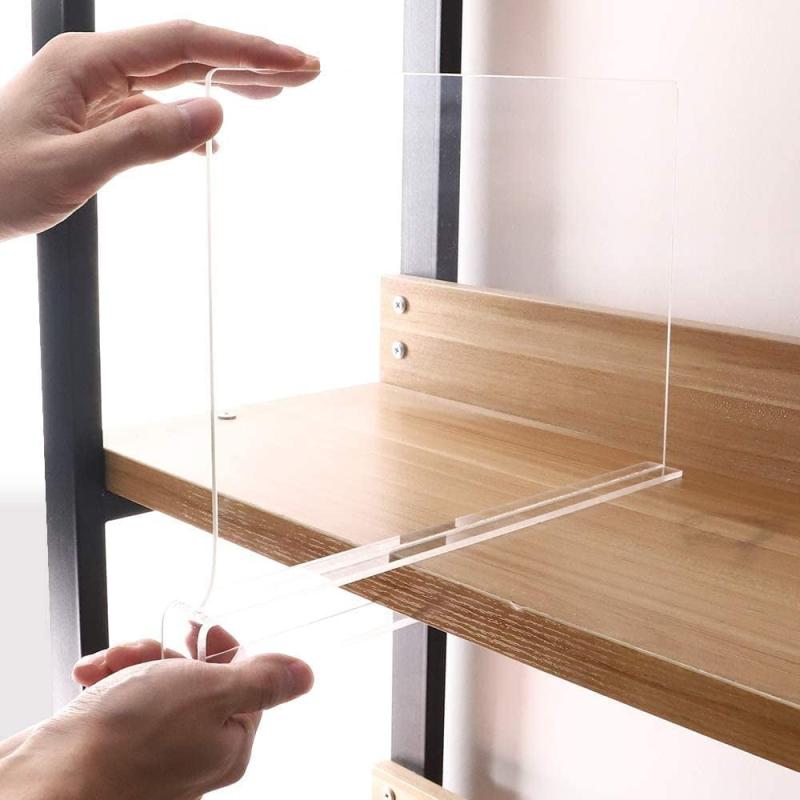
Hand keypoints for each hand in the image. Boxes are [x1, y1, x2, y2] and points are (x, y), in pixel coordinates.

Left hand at [0, 20, 318, 239]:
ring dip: (229, 81)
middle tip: (305, 72)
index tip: (295, 65)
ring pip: (176, 77)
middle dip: (250, 60)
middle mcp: (94, 66)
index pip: (186, 44)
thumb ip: (146, 139)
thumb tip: (216, 114)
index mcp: (87, 62)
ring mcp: (96, 91)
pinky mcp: (97, 118)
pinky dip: (195, 114)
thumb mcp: (73, 166)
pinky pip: (157, 106)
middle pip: (188, 52)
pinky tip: (217, 128)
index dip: (247, 52)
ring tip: (279, 90)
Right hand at [0, 637, 312, 799]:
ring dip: (134, 660)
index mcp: (229, 739)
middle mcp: (196, 748)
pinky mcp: (118, 745)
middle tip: (150, 649)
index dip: (224, 648)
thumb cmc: (127, 740)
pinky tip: (92, 676)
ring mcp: (155, 749)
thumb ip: (260, 680)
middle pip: (198, 677)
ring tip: (112, 665)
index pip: (245, 679)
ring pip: (157, 680)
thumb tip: (304, 674)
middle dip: (169, 652)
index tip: (202, 629)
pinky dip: (110, 677)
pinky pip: (125, 696)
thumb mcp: (208, 692)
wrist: (50, 780)